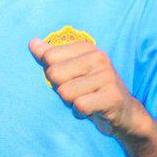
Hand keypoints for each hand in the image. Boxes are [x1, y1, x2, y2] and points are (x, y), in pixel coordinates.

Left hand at [29, 38, 152, 139]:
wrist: (124, 113)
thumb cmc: (91, 91)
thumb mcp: (71, 70)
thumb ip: (51, 56)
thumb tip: (32, 43)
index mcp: (87, 48)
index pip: (48, 57)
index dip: (52, 75)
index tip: (69, 79)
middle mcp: (99, 57)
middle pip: (54, 75)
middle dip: (60, 89)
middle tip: (77, 93)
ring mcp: (107, 76)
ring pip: (65, 93)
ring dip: (71, 103)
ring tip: (85, 101)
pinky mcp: (113, 96)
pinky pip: (80, 106)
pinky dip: (80, 113)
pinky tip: (91, 111)